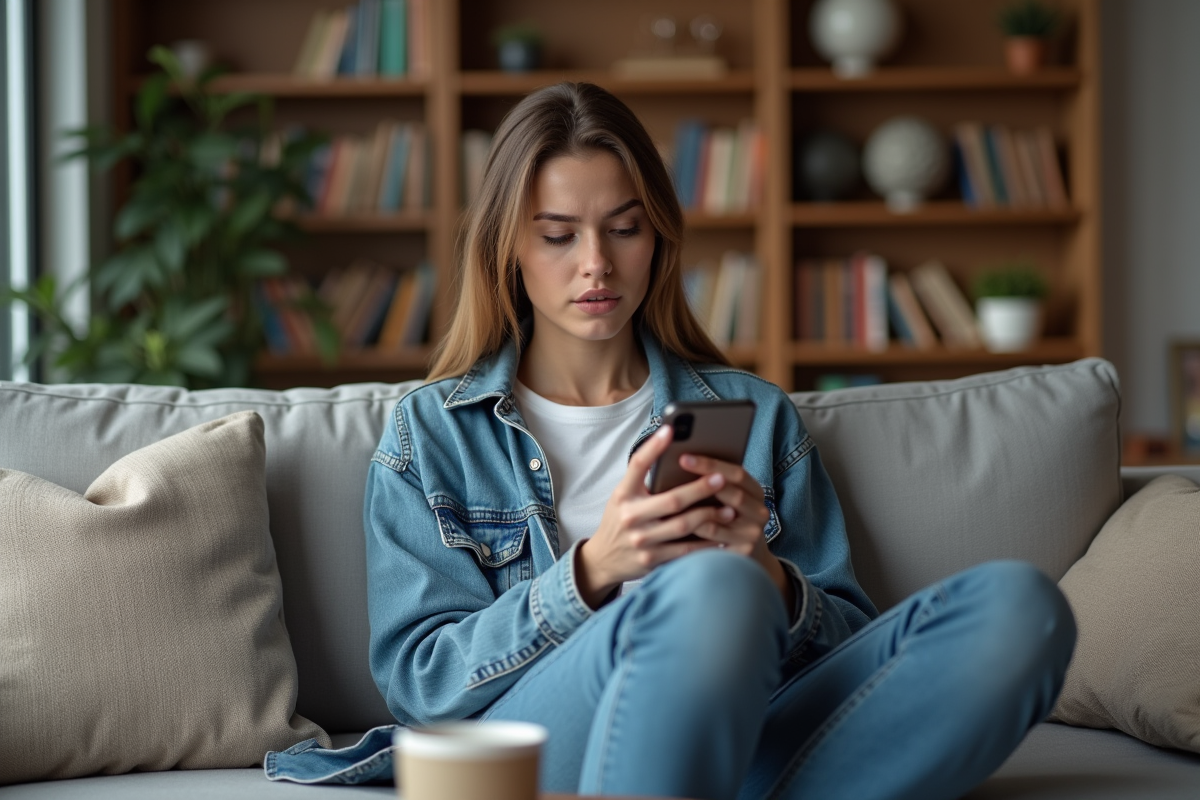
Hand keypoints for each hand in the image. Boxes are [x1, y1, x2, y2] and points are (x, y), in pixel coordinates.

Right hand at [575, 426, 729, 608]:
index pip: (637, 465)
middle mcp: (630, 517)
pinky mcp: (651, 561)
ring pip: (683, 526)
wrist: (603, 559)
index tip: (671, 429)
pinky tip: (721, 535)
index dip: (654, 446)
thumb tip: (677, 453)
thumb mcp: (623, 496)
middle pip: (671, 500)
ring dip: (709, 516)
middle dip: (699, 488)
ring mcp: (641, 541)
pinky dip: (705, 543)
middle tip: (721, 478)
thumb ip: (643, 480)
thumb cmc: (621, 520)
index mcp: (622, 494)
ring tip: (729, 509)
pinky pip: (685, 551)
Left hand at [677, 453, 793, 608]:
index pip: (737, 473)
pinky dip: (696, 530)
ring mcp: (754, 533)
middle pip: (733, 493)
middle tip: (672, 478)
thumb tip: (681, 462)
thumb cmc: (726, 521)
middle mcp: (760, 511)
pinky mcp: (744, 553)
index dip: (711, 464)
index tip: (683, 457)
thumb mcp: (726, 500)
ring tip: (669, 498)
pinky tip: (676, 524)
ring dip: (695, 508)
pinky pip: (715, 539)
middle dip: (701, 483)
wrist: (745, 560)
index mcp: (756, 492)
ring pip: (721, 517)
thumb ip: (713, 484)